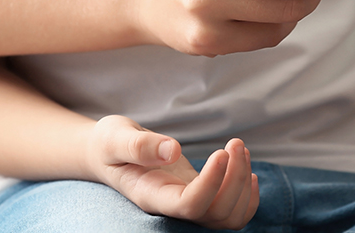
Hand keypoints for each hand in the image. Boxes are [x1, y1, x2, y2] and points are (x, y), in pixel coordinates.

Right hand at [85, 115, 258, 229]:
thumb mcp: (115, 137)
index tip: (221, 152)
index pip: (190, 205)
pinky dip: (248, 197)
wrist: (107, 153)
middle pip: (216, 213)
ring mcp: (188, 204)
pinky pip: (232, 213)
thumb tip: (172, 150)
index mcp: (151, 196)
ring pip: (229, 217)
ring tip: (240, 150)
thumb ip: (139, 145)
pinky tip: (248, 170)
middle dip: (235, 178)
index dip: (212, 183)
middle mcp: (172, 207)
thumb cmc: (109, 143)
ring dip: (243, 185)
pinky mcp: (200, 196)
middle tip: (234, 144)